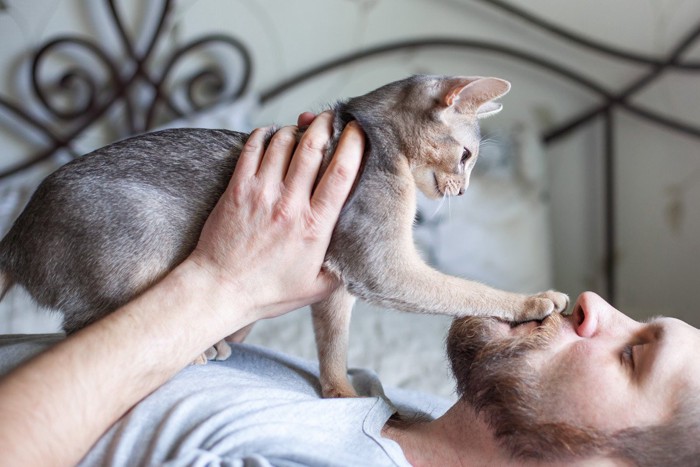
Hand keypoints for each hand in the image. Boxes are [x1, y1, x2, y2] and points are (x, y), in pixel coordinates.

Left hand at [190, 111, 363, 320]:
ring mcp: (261, 193)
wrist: (219, 290)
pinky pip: (253, 148)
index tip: (358, 130)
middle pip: (312, 146)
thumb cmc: (268, 292)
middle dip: (326, 124)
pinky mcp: (237, 188)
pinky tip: (273, 135)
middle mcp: (289, 204)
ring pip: (283, 141)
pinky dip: (265, 134)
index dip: (353, 143)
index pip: (341, 172)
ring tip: (303, 129)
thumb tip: (362, 253)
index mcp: (315, 226)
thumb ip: (344, 268)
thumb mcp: (318, 288)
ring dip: (297, 129)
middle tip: (333, 117)